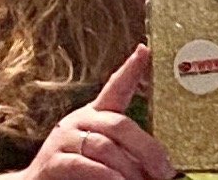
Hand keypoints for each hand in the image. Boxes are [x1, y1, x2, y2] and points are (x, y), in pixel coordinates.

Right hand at [21, 44, 175, 179]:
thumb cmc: (78, 172)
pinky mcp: (52, 162)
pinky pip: (81, 164)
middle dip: (146, 148)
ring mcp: (64, 139)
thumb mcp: (105, 156)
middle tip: (165, 171)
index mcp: (95, 115)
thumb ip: (126, 152)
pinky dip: (104, 175)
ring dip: (128, 168)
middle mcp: (79, 120)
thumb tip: (159, 163)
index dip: (130, 69)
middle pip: (119, 124)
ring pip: (103, 147)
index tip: (144, 49)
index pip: (115, 87)